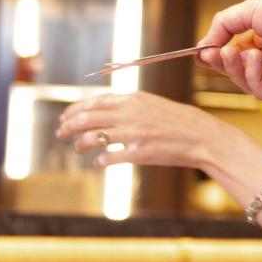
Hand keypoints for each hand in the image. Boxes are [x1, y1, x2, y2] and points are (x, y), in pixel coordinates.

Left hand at [56, 90, 227, 169]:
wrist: (201, 136)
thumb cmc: (178, 120)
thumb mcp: (152, 103)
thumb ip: (128, 105)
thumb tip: (103, 108)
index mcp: (132, 99)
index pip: (92, 102)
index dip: (74, 110)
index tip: (65, 117)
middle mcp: (129, 114)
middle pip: (86, 118)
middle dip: (68, 126)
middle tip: (60, 133)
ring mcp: (132, 134)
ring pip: (91, 138)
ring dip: (79, 144)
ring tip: (78, 148)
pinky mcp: (137, 153)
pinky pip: (107, 158)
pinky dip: (99, 161)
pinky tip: (99, 162)